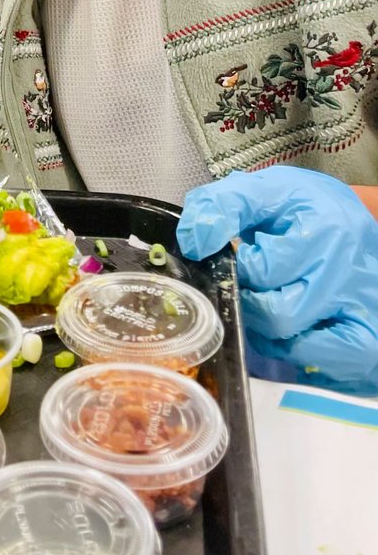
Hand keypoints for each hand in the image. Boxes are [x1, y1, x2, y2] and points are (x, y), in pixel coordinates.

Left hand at [178, 166, 377, 391]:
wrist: (349, 218)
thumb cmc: (303, 207)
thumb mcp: (262, 189)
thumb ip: (221, 206)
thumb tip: (193, 243)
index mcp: (325, 232)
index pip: (261, 271)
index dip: (237, 266)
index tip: (239, 256)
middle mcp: (348, 275)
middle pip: (279, 315)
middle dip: (249, 303)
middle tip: (247, 285)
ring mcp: (363, 310)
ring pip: (303, 347)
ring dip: (270, 333)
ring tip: (265, 305)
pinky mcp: (367, 336)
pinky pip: (333, 365)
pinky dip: (303, 354)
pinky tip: (289, 331)